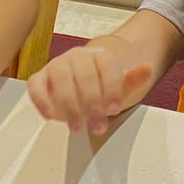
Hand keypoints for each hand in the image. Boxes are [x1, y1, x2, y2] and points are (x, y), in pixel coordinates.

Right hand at [27, 42, 150, 134]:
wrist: (81, 88)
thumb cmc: (101, 89)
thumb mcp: (119, 89)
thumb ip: (132, 81)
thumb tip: (147, 69)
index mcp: (99, 56)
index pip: (106, 65)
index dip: (111, 88)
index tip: (113, 109)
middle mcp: (77, 56)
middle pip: (84, 74)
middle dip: (92, 103)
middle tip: (97, 125)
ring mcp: (56, 65)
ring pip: (60, 77)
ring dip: (70, 105)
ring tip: (78, 127)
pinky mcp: (39, 78)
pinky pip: (35, 85)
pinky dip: (41, 100)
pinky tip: (51, 116)